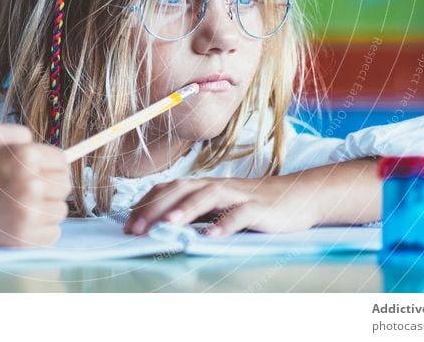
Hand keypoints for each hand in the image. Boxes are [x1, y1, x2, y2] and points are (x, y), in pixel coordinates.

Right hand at [0, 123, 71, 246]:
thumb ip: (17, 132)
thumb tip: (38, 143)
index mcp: (26, 156)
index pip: (63, 161)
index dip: (52, 165)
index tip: (41, 171)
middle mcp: (31, 184)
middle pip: (64, 186)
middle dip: (50, 185)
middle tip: (29, 188)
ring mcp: (28, 213)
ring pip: (60, 210)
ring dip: (46, 208)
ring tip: (23, 205)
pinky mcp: (23, 238)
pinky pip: (53, 233)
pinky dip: (42, 229)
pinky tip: (22, 221)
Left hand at [124, 177, 320, 237]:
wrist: (296, 197)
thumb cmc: (252, 206)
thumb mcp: (218, 208)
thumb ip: (194, 214)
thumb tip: (159, 228)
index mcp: (203, 186)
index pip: (168, 189)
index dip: (146, 204)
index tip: (127, 225)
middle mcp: (216, 186)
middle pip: (181, 190)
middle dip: (156, 209)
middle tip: (136, 230)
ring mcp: (237, 195)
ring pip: (207, 196)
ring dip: (185, 210)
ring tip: (167, 226)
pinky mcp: (259, 208)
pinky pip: (240, 214)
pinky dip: (225, 224)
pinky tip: (212, 237)